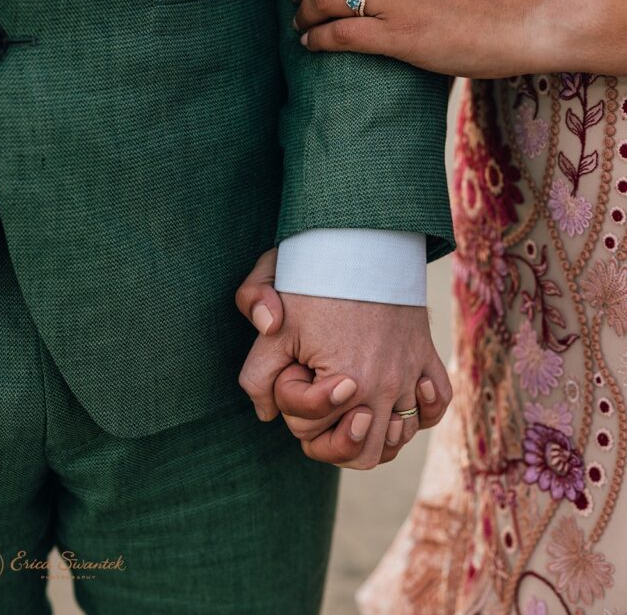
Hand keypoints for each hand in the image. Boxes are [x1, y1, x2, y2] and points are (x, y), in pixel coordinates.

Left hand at [235, 250, 450, 468]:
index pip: (310, 433)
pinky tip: (393, 396)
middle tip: (317, 397)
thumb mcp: (274, 323)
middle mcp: (386, 387)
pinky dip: (417, 413)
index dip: (290, 403)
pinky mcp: (428, 359)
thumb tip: (265, 414)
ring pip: (397, 441)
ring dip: (372, 434)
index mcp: (347, 383)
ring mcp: (412, 375)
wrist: (363, 240)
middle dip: (330, 437)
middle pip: (360, 454)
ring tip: (350, 405)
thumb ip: (257, 375)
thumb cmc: (315, 279)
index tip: (295, 367)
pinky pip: (435, 408)